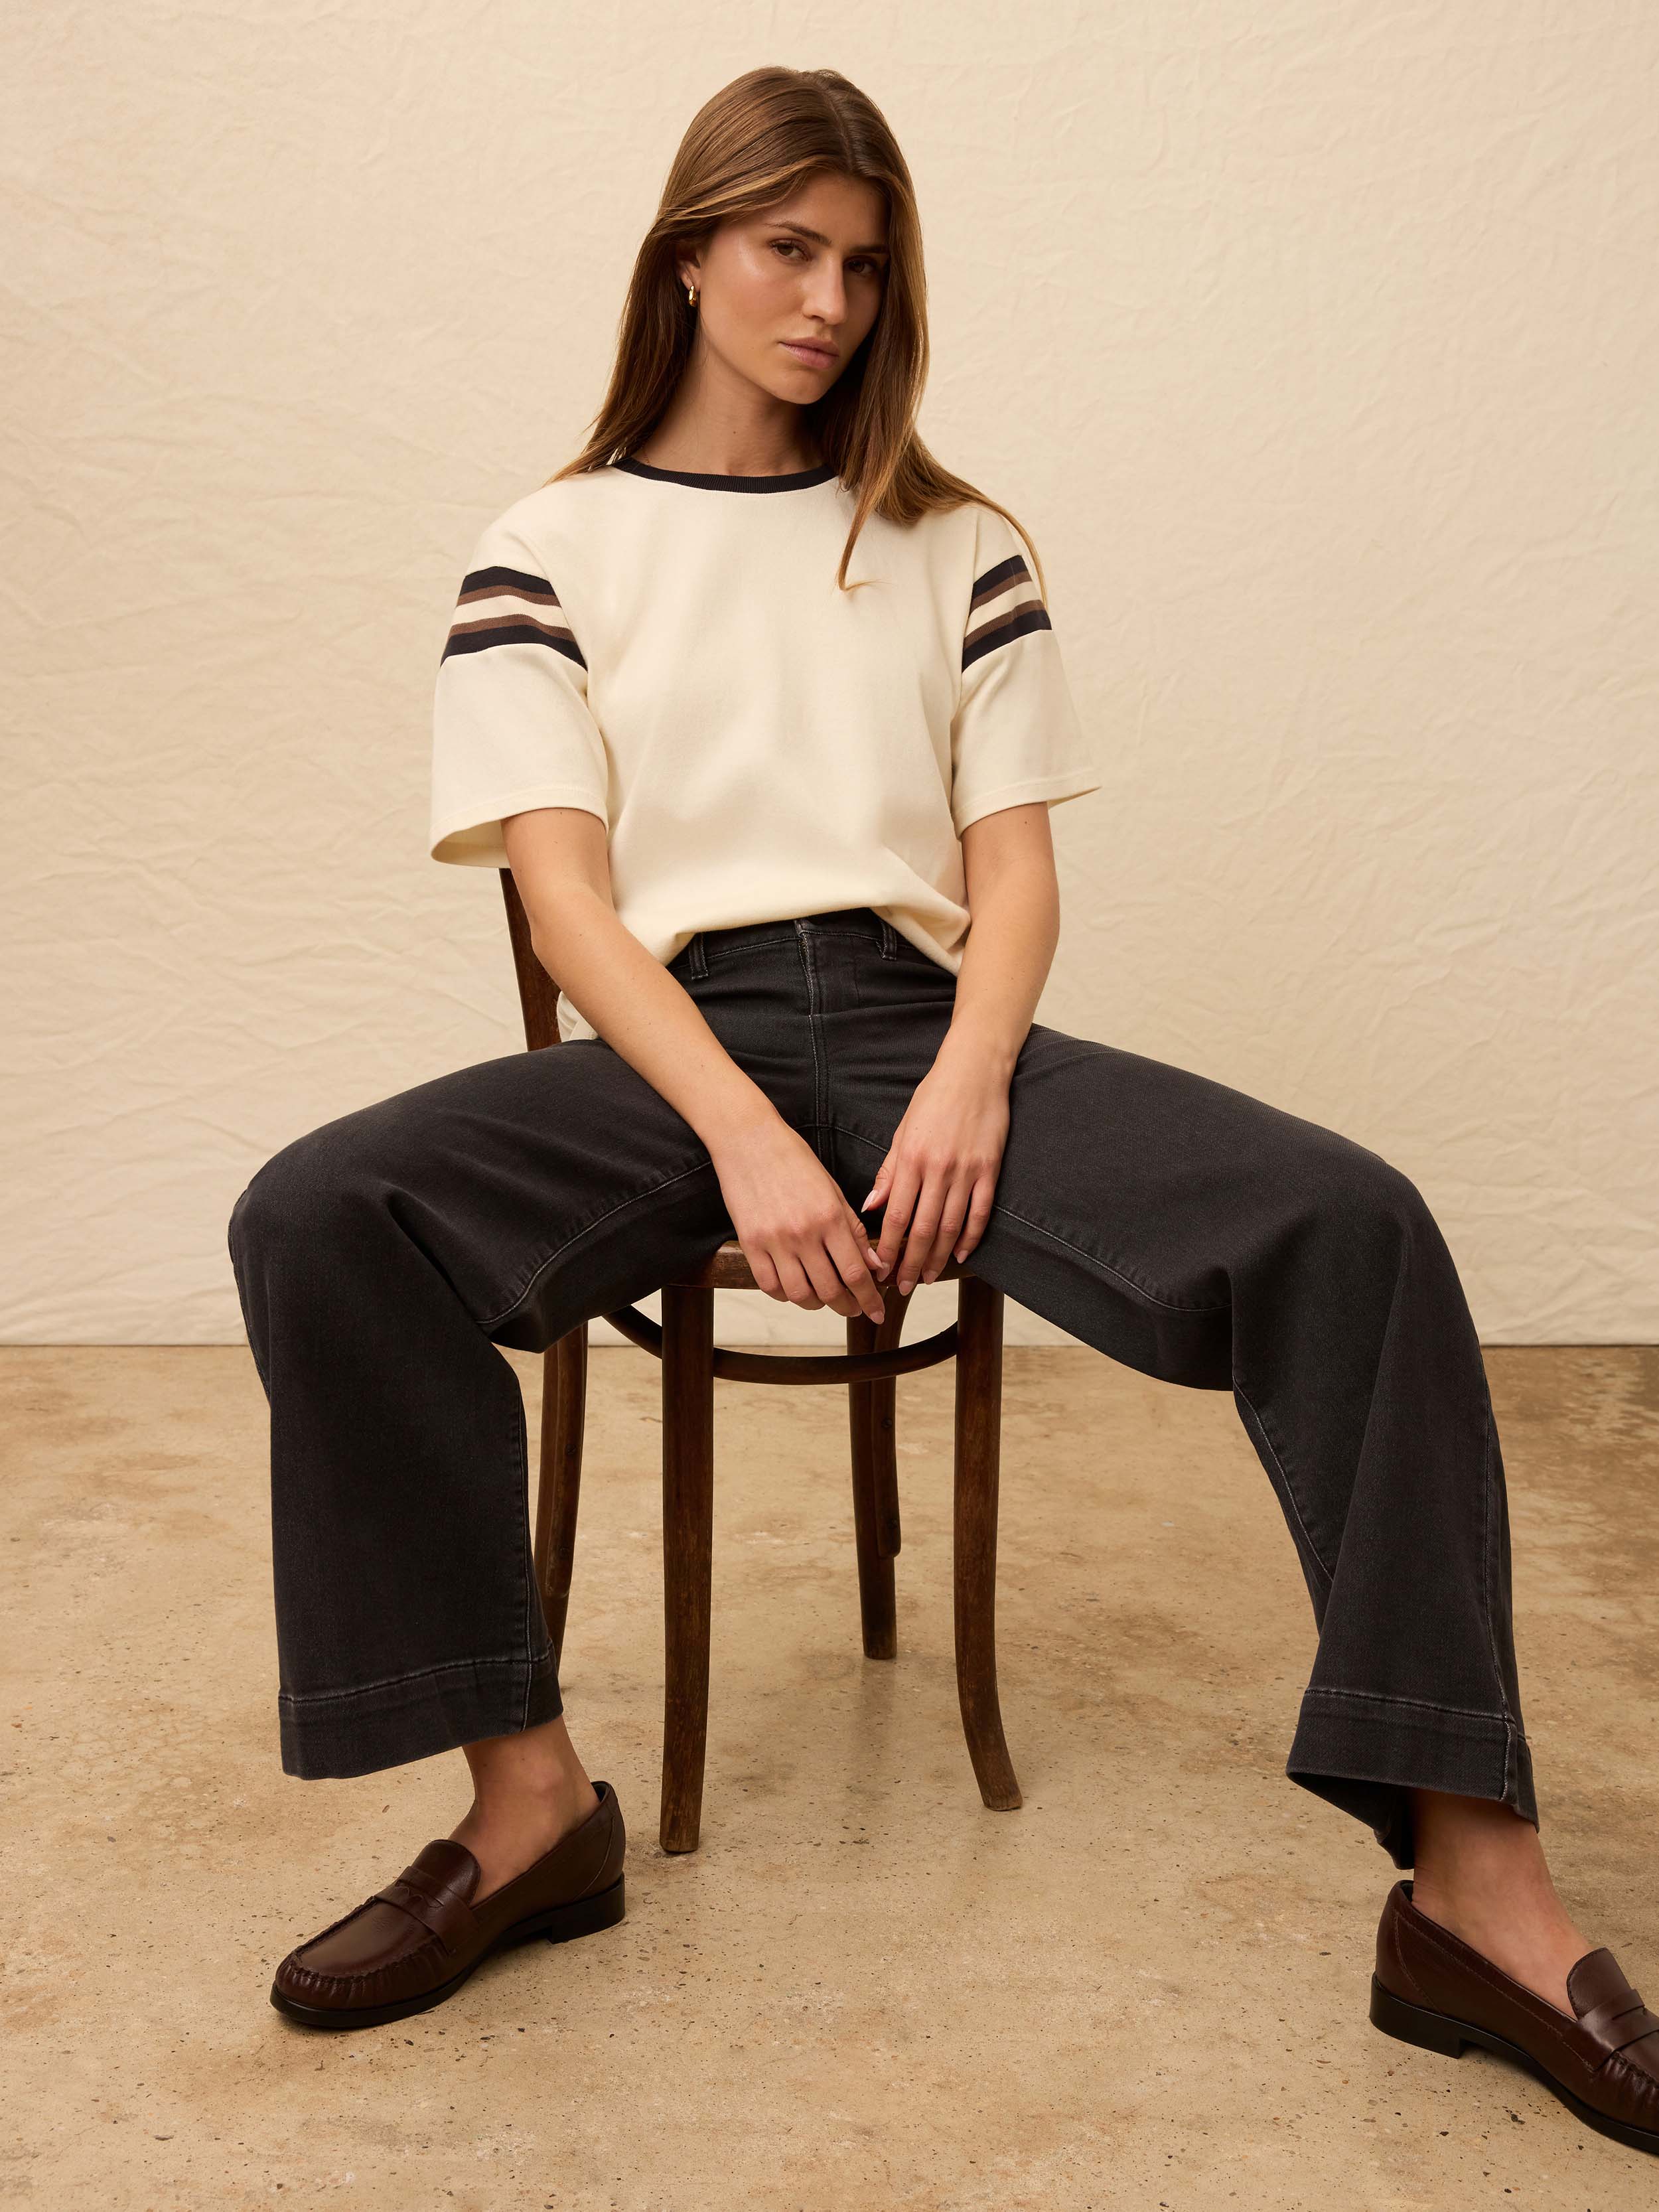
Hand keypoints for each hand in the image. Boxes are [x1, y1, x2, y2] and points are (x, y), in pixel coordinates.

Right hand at [710, 1115, 887, 1322]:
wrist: (749, 1140)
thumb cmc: (793, 1160)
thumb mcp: (832, 1190)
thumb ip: (852, 1229)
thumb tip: (873, 1265)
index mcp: (830, 1216)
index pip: (856, 1273)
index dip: (869, 1299)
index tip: (876, 1312)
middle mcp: (804, 1233)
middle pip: (830, 1290)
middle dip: (846, 1306)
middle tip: (852, 1308)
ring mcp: (774, 1240)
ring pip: (799, 1294)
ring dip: (816, 1304)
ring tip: (823, 1298)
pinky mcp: (749, 1243)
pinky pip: (769, 1285)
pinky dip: (784, 1295)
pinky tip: (794, 1288)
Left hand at [861, 1042, 1009, 1294]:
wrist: (975, 1071)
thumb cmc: (934, 1098)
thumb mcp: (903, 1130)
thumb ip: (890, 1171)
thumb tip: (871, 1206)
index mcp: (911, 1159)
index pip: (896, 1215)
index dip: (888, 1248)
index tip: (881, 1270)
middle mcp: (938, 1169)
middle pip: (922, 1229)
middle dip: (911, 1263)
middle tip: (903, 1286)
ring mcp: (966, 1171)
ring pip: (950, 1227)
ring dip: (938, 1257)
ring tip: (929, 1278)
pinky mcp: (990, 1170)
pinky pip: (979, 1212)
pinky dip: (970, 1237)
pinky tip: (960, 1254)